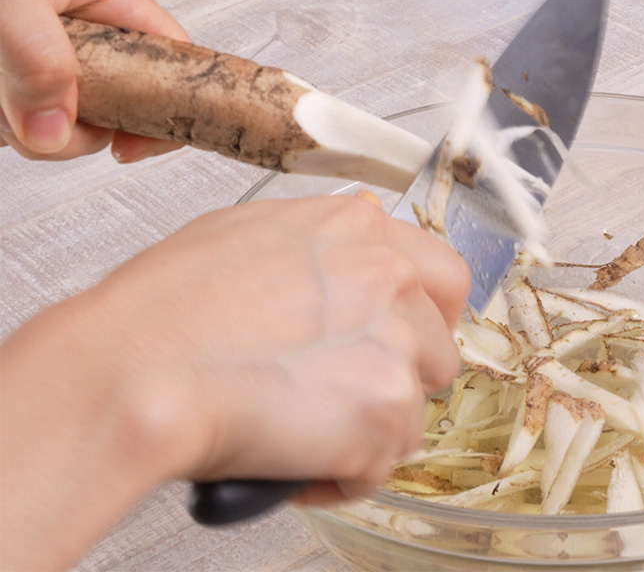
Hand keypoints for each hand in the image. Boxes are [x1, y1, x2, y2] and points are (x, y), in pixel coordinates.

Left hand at [0, 0, 187, 160]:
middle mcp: (91, 40)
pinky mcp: (18, 84)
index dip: (164, 115)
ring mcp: (53, 65)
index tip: (126, 148)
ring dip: (17, 124)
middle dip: (68, 128)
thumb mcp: (11, 5)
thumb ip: (36, 63)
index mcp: (114, 5)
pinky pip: (20, 127)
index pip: (175, 67)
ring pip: (60, 127)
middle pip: (114, 113)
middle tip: (21, 111)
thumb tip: (51, 136)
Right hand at [0, 195, 470, 568]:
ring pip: (414, 411)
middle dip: (402, 379)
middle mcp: (390, 278)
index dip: (425, 318)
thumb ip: (315, 245)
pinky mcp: (385, 410)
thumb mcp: (244, 236)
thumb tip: (338, 259)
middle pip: (439, 348)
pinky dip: (342, 476)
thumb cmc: (164, 310)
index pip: (442, 274)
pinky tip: (294, 463)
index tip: (402, 341)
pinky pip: (382, 464)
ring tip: (303, 435)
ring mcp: (395, 344)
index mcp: (358, 230)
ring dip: (368, 431)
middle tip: (349, 397)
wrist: (138, 368)